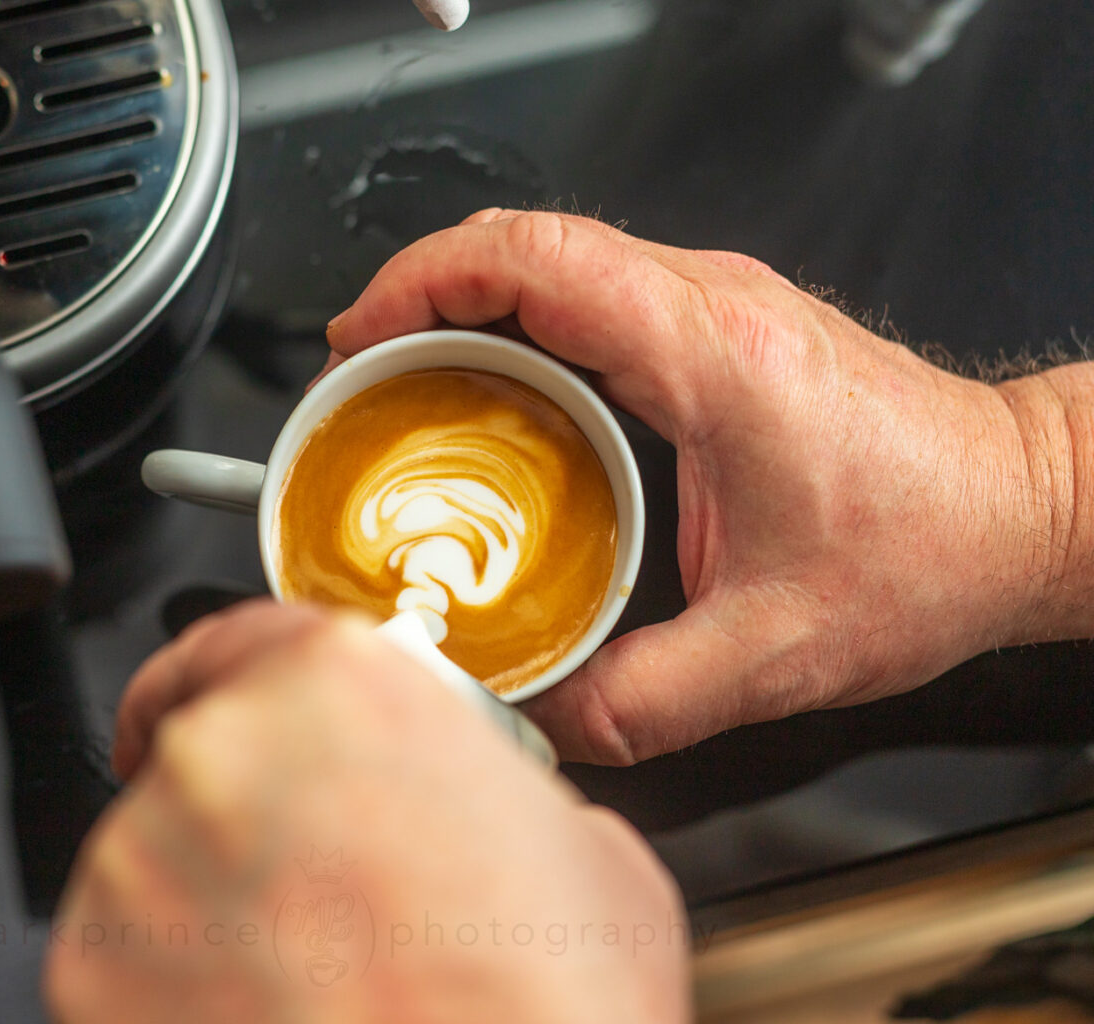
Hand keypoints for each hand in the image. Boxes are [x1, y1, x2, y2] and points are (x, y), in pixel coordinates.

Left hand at [47, 601, 689, 1023]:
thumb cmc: (546, 1012)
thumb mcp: (575, 845)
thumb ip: (473, 781)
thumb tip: (448, 800)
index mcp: (338, 686)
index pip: (242, 636)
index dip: (237, 677)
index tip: (221, 705)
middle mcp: (220, 755)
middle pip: (199, 748)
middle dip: (247, 806)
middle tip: (320, 878)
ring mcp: (141, 868)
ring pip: (155, 851)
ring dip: (211, 893)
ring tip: (306, 968)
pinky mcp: (91, 972)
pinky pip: (123, 951)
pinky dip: (172, 977)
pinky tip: (264, 1011)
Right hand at [325, 209, 1081, 764]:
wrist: (1019, 507)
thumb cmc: (931, 545)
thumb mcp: (775, 654)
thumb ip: (642, 702)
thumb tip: (541, 717)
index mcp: (713, 356)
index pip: (535, 261)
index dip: (422, 282)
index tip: (360, 337)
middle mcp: (712, 305)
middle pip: (524, 241)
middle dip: (418, 290)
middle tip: (360, 371)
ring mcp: (715, 305)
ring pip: (551, 257)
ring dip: (463, 303)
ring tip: (405, 380)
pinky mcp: (716, 326)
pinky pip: (587, 293)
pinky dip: (515, 323)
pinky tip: (491, 393)